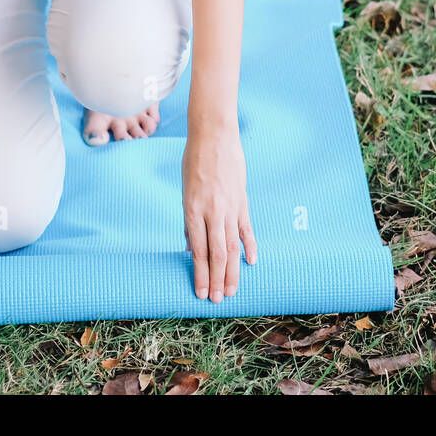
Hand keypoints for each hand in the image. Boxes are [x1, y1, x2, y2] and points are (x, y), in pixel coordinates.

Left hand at [182, 126, 256, 301]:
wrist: (215, 135)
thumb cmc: (194, 161)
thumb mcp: (184, 190)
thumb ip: (188, 220)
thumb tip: (188, 246)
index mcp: (193, 209)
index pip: (197, 249)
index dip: (200, 273)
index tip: (200, 292)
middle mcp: (212, 211)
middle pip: (216, 253)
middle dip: (216, 279)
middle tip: (217, 300)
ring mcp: (230, 206)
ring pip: (232, 245)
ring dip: (231, 270)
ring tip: (231, 290)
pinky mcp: (242, 200)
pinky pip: (246, 227)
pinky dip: (249, 245)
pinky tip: (251, 262)